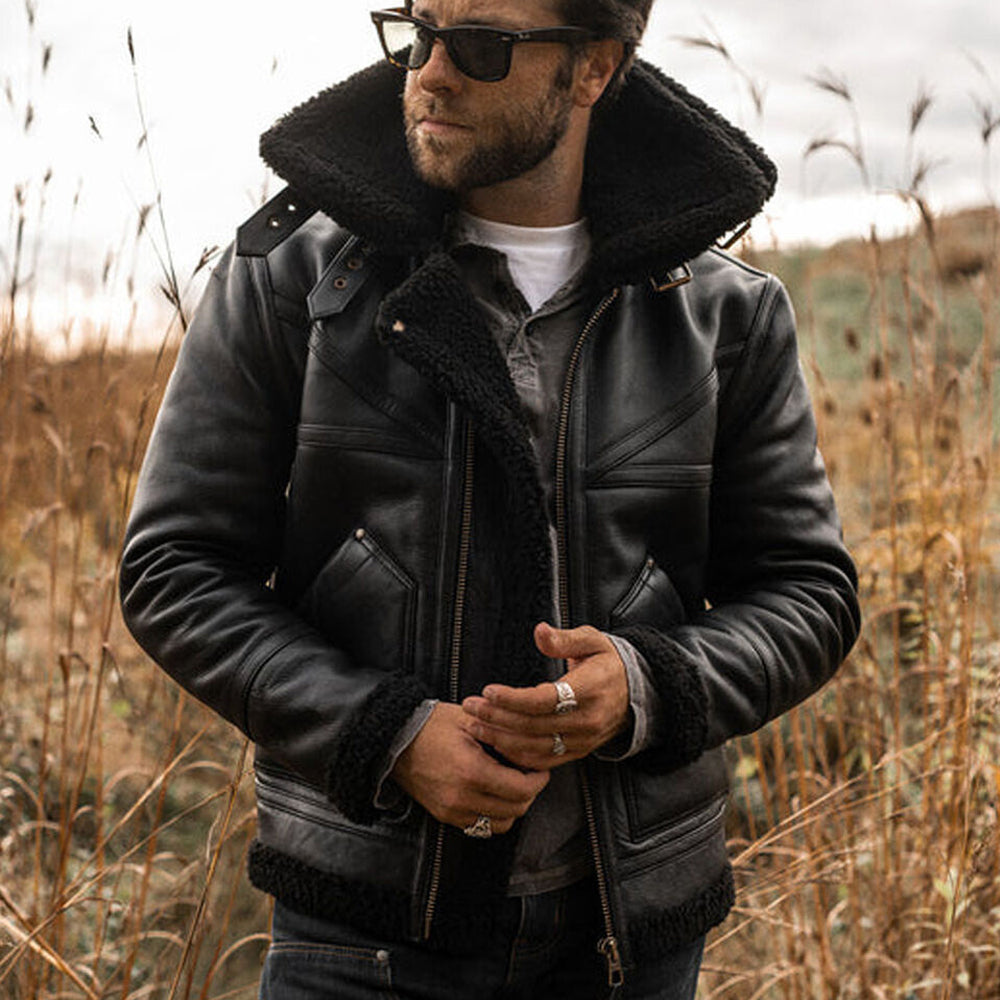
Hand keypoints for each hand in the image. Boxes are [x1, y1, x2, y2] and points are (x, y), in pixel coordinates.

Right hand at [391, 702, 548, 833]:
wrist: (394, 739)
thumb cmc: (432, 724)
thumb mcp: (470, 720)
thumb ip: (501, 733)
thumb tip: (530, 744)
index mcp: (472, 771)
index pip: (521, 790)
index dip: (538, 781)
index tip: (541, 770)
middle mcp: (463, 797)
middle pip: (515, 809)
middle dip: (529, 793)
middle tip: (530, 776)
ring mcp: (452, 810)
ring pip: (501, 824)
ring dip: (513, 807)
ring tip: (512, 786)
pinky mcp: (444, 816)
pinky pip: (480, 827)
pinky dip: (493, 815)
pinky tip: (493, 794)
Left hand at [461, 623, 630, 770]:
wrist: (636, 692)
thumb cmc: (606, 661)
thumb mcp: (591, 640)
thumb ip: (564, 638)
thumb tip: (539, 631)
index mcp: (592, 689)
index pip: (547, 700)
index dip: (514, 698)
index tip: (488, 690)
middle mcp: (588, 720)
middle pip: (534, 725)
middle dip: (497, 718)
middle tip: (470, 706)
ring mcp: (583, 740)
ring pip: (535, 747)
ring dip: (500, 739)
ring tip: (473, 725)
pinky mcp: (578, 752)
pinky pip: (543, 760)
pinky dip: (516, 755)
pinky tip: (495, 743)